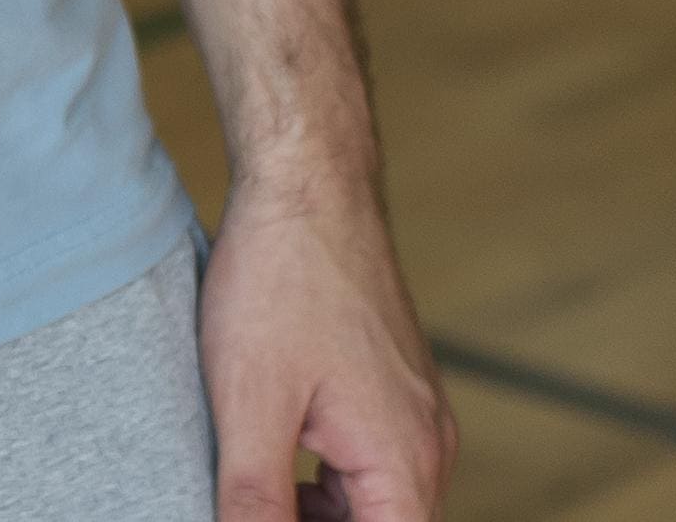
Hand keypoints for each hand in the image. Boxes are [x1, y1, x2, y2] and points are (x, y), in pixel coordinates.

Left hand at [205, 179, 451, 520]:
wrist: (306, 186)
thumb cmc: (281, 280)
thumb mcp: (250, 404)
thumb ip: (255, 499)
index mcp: (404, 462)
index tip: (268, 520)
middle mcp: (426, 444)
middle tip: (249, 509)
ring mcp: (413, 414)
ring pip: (373, 502)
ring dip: (318, 514)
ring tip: (251, 492)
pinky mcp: (392, 388)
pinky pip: (368, 461)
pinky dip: (325, 480)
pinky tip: (271, 461)